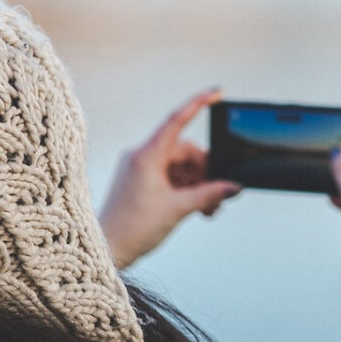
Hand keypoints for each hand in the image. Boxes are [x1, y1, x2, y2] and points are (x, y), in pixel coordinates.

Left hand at [99, 89, 240, 267]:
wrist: (107, 249)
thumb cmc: (134, 229)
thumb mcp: (179, 209)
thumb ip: (209, 194)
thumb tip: (233, 187)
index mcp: (146, 155)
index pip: (177, 120)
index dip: (199, 103)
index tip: (218, 91)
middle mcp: (140, 156)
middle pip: (184, 151)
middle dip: (205, 171)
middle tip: (219, 196)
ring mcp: (138, 167)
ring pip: (179, 166)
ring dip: (197, 184)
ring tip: (209, 209)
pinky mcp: (138, 180)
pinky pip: (169, 176)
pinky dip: (185, 189)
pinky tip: (197, 208)